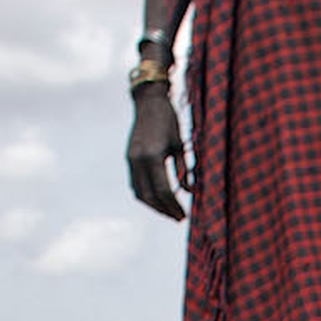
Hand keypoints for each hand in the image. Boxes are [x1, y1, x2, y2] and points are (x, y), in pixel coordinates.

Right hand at [127, 87, 189, 218]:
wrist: (148, 101)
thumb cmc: (169, 119)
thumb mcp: (180, 144)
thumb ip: (184, 168)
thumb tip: (191, 191)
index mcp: (153, 156)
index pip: (163, 190)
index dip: (174, 205)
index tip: (184, 215)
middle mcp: (138, 160)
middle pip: (150, 196)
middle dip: (165, 210)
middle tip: (179, 218)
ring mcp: (131, 159)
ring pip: (139, 193)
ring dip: (154, 206)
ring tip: (169, 212)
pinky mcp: (129, 158)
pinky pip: (135, 184)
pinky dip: (146, 196)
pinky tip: (158, 200)